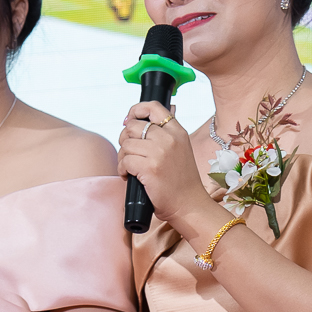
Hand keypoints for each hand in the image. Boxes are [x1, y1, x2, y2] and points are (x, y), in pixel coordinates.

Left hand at [117, 102, 216, 235]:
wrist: (189, 205)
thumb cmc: (182, 181)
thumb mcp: (180, 149)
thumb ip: (166, 134)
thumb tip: (144, 117)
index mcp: (177, 131)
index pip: (153, 107)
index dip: (135, 110)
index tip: (128, 120)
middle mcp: (169, 138)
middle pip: (133, 126)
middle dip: (125, 138)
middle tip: (128, 152)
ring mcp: (159, 152)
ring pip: (126, 144)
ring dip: (122, 157)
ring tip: (130, 168)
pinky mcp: (149, 168)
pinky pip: (124, 161)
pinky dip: (122, 169)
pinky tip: (128, 176)